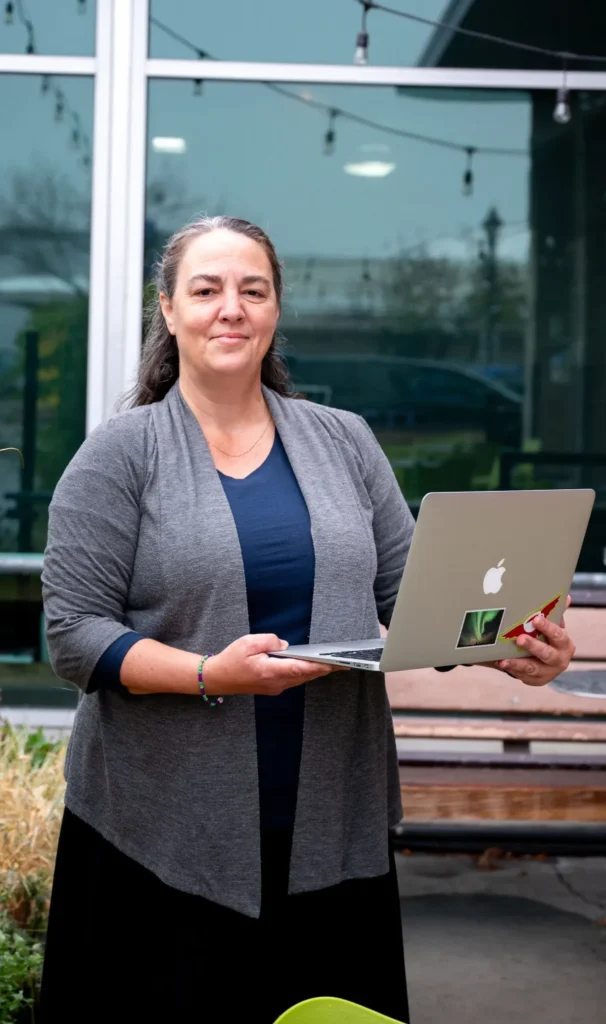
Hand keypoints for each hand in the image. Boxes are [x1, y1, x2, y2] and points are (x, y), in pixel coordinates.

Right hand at [203, 633, 344, 696]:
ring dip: (316, 672)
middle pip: (305, 676)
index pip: (300, 668)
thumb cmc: (231, 659)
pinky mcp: (273, 688)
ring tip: (333, 664)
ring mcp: (275, 688)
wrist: (217, 678)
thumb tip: (286, 645)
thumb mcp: (248, 642)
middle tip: (343, 663)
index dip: (318, 666)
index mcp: (270, 671)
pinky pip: (294, 681)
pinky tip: (312, 667)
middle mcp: (275, 683)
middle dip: (324, 669)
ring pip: (301, 680)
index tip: (334, 664)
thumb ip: (270, 641)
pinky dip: (305, 674)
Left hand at [480, 595, 574, 686]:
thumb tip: (566, 596)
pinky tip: (501, 663)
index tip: (536, 619)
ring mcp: (547, 672)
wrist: (546, 661)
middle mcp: (559, 660)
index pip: (558, 635)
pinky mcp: (535, 680)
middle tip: (520, 639)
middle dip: (533, 646)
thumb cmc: (548, 638)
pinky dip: (511, 669)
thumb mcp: (553, 627)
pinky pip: (522, 675)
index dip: (548, 627)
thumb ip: (556, 613)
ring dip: (517, 663)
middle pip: (547, 654)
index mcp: (565, 644)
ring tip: (504, 660)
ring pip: (532, 668)